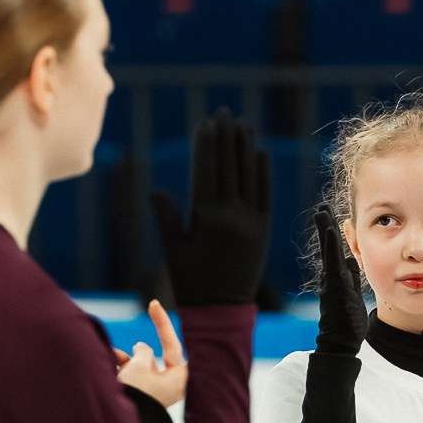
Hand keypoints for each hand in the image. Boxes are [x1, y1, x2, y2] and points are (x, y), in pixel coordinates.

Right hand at [113, 299, 188, 408]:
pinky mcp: (143, 396)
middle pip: (153, 355)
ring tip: (112, 361)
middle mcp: (169, 385)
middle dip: (135, 353)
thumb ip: (143, 352)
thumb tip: (141, 350)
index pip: (173, 344)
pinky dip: (122, 369)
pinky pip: (133, 375)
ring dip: (125, 361)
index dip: (162, 322)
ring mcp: (156, 391)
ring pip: (140, 365)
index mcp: (177, 378)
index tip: (153, 304)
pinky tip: (110, 366)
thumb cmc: (135, 395)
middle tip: (129, 354)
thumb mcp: (138, 365)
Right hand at [152, 111, 272, 307]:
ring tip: (243, 125)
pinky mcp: (265, 228)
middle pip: (229, 167)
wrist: (223, 310)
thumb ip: (166, 218)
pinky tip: (261, 153)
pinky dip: (263, 172)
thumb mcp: (173, 251)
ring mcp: (252, 221)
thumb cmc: (192, 281)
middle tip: (225, 113)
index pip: (207, 172)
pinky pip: (266, 193)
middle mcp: (232, 216)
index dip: (207, 146)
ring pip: (250, 175)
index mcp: (206, 219)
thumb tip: (156, 190)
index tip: (206, 124)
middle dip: (227, 137)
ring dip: (246, 148)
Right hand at [312, 205, 367, 358]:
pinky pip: (332, 261)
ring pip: (327, 250)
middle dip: (325, 225)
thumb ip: (351, 277)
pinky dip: (331, 245)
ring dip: (325, 229)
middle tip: (322, 206)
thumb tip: (351, 259)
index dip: (332, 233)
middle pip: (327, 246)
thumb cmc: (348, 322)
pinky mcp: (334, 284)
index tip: (330, 216)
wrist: (340, 342)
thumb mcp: (352, 294)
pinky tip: (330, 230)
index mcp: (336, 277)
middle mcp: (330, 276)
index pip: (334, 250)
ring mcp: (331, 280)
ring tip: (322, 211)